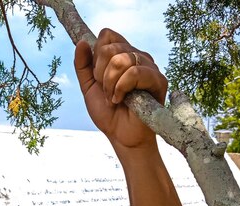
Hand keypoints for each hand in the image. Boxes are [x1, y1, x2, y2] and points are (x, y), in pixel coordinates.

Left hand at [74, 28, 167, 148]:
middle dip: (101, 75)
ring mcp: (149, 67)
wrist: (121, 136)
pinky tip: (121, 100)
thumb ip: (82, 66)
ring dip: (110, 84)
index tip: (97, 76)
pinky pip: (134, 73)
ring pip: (121, 59)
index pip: (107, 35)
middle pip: (110, 48)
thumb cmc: (108, 113)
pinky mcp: (158, 80)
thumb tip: (81, 42)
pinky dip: (121, 88)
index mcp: (123, 54)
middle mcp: (137, 56)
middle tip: (106, 92)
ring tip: (113, 98)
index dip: (97, 55)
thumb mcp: (88, 87)